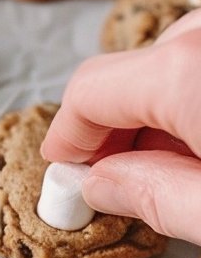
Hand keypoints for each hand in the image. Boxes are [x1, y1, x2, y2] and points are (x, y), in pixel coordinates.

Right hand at [41, 12, 200, 242]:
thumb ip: (156, 197)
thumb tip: (103, 184)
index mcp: (187, 72)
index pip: (88, 92)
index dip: (68, 140)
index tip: (68, 176)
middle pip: (128, 73)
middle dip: (115, 128)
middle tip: (125, 184)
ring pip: (171, 60)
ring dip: (161, 112)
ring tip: (185, 168)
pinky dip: (194, 94)